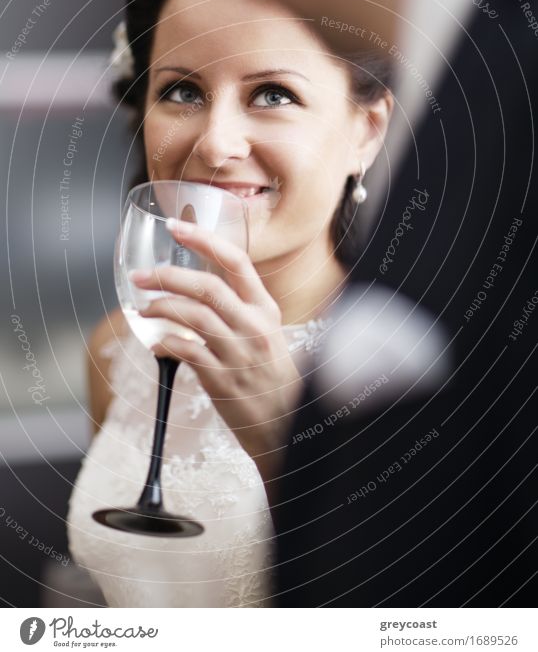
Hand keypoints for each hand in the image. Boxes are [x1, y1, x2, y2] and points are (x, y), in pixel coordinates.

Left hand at [131, 218, 302, 488]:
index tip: (176, 227)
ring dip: (161, 307)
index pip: (236, 261)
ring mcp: (238, 353)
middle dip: (167, 276)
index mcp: (265, 309)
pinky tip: (156, 345)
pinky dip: (165, 343)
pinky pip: (186, 351)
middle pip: (207, 286)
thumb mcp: (267, 333)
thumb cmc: (272, 376)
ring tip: (144, 308)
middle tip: (141, 276)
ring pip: (193, 316)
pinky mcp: (222, 380)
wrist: (288, 424)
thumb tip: (198, 286)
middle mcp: (254, 326)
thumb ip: (239, 309)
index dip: (204, 239)